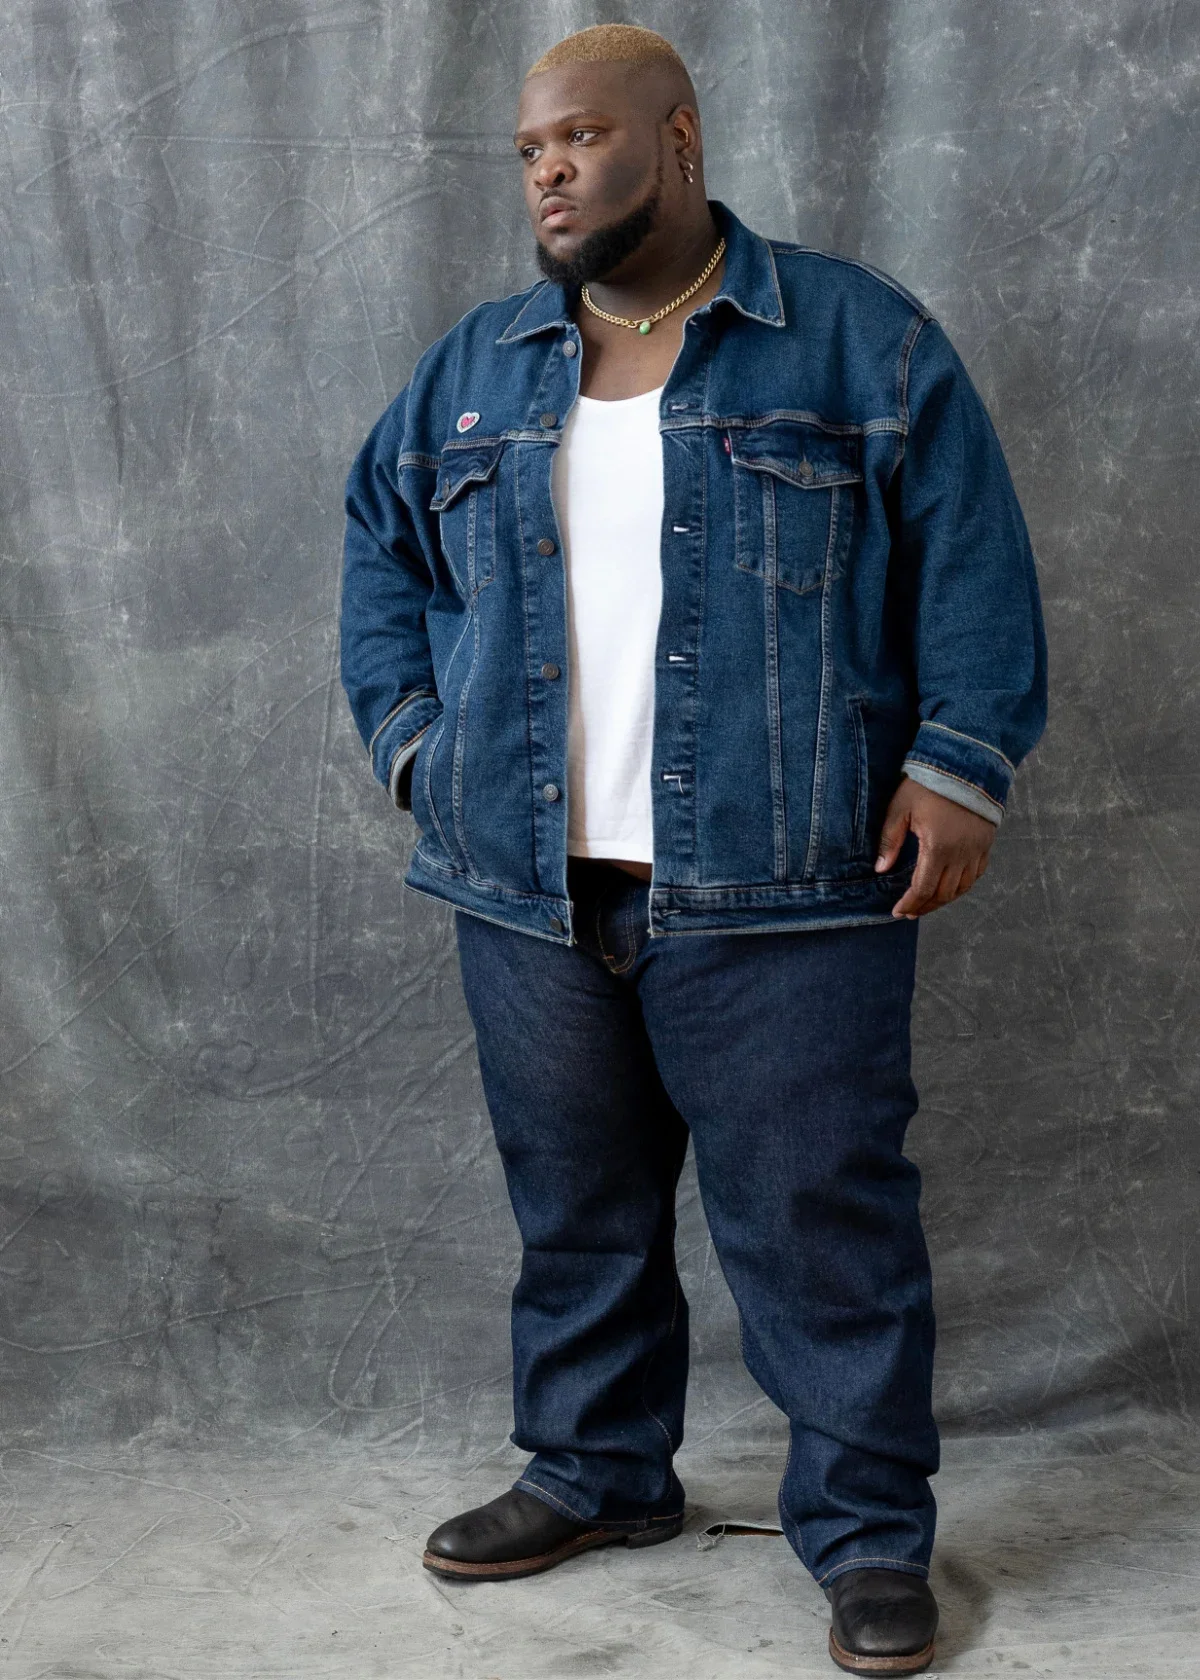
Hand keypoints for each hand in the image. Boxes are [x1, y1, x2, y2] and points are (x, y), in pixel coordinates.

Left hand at [874, 775, 996, 917]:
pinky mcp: (986, 844)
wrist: (966, 765)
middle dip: (925, 906)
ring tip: (927, 904)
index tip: (898, 912)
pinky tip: (950, 887)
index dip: (910, 903)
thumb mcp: (900, 809)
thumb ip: (890, 841)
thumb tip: (881, 869)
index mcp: (938, 847)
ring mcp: (977, 850)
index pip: (923, 888)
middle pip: (943, 893)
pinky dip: (962, 886)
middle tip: (909, 912)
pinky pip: (976, 875)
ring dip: (943, 900)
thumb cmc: (928, 785)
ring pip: (962, 888)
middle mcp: (961, 854)